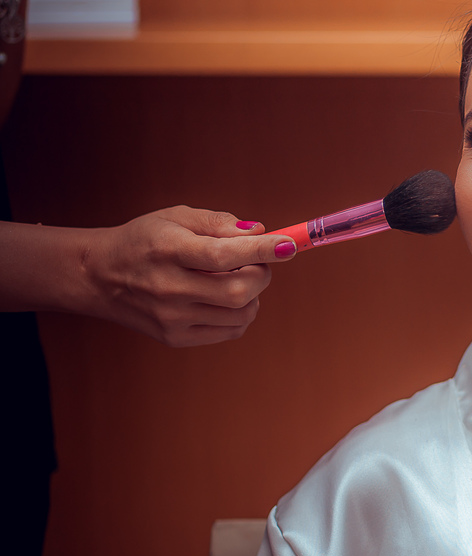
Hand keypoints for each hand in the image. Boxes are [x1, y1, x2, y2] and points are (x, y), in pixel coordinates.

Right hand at [80, 206, 295, 346]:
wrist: (98, 276)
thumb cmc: (144, 240)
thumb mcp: (176, 217)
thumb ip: (219, 222)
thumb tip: (260, 232)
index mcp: (168, 250)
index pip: (224, 255)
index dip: (262, 250)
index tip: (288, 245)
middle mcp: (168, 287)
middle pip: (239, 290)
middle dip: (262, 274)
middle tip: (256, 262)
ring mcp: (172, 318)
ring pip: (241, 314)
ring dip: (254, 295)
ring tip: (236, 279)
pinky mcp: (175, 338)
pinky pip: (231, 330)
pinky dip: (241, 313)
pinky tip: (226, 298)